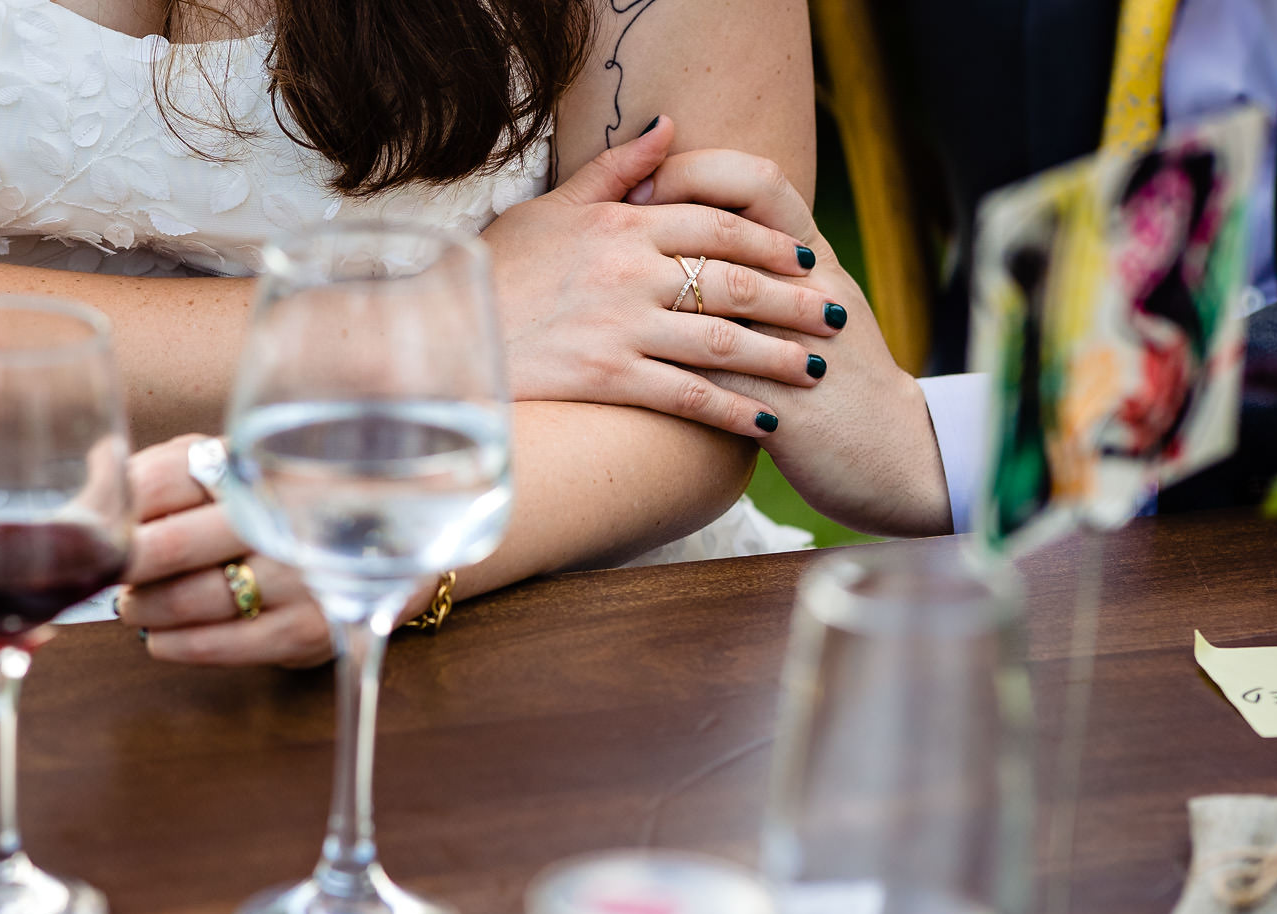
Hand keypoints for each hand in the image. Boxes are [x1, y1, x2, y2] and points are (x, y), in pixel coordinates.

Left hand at [117, 436, 334, 667]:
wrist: (397, 543)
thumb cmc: (300, 504)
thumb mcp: (248, 468)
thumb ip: (177, 465)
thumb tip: (100, 463)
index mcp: (256, 463)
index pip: (158, 481)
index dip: (115, 511)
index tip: (98, 529)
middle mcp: (279, 515)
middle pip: (168, 544)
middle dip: (123, 567)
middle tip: (108, 573)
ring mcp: (295, 576)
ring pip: (188, 601)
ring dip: (144, 609)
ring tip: (134, 606)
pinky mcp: (304, 630)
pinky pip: (220, 645)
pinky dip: (176, 645)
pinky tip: (160, 639)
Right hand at [483, 117, 841, 436]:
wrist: (442, 334)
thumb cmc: (493, 271)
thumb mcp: (551, 206)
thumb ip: (616, 170)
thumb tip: (670, 126)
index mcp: (620, 224)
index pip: (714, 225)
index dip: (768, 244)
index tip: (805, 259)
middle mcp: (629, 270)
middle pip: (733, 281)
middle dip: (793, 301)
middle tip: (835, 314)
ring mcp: (622, 325)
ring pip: (722, 339)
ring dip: (778, 357)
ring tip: (816, 370)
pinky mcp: (610, 378)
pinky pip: (688, 395)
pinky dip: (734, 410)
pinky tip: (766, 424)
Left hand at [634, 150, 950, 536]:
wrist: (895, 456)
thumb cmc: (843, 380)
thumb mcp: (819, 309)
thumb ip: (770, 268)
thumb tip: (707, 224)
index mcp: (816, 262)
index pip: (759, 183)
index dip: (698, 173)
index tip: (644, 185)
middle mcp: (809, 293)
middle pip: (728, 231)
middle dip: (662, 223)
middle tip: (608, 225)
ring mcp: (796, 348)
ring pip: (717, 304)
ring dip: (656, 295)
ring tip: (606, 292)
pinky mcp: (783, 408)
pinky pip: (715, 381)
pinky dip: (668, 370)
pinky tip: (623, 365)